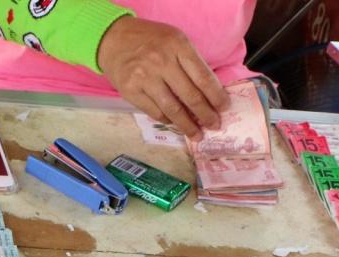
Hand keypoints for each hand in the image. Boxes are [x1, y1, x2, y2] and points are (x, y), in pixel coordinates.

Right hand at [98, 16, 229, 137]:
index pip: (203, 77)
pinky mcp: (130, 91)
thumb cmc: (150, 40)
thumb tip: (208, 93)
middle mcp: (162, 62)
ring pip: (172, 109)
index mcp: (178, 46)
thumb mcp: (175, 40)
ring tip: (196, 134)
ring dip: (187, 125)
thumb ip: (190, 61)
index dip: (216, 96)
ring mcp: (144, 78)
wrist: (114, 40)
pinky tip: (174, 122)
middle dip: (206, 115)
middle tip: (214, 125)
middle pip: (190, 96)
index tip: (224, 108)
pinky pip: (154, 112)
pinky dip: (167, 120)